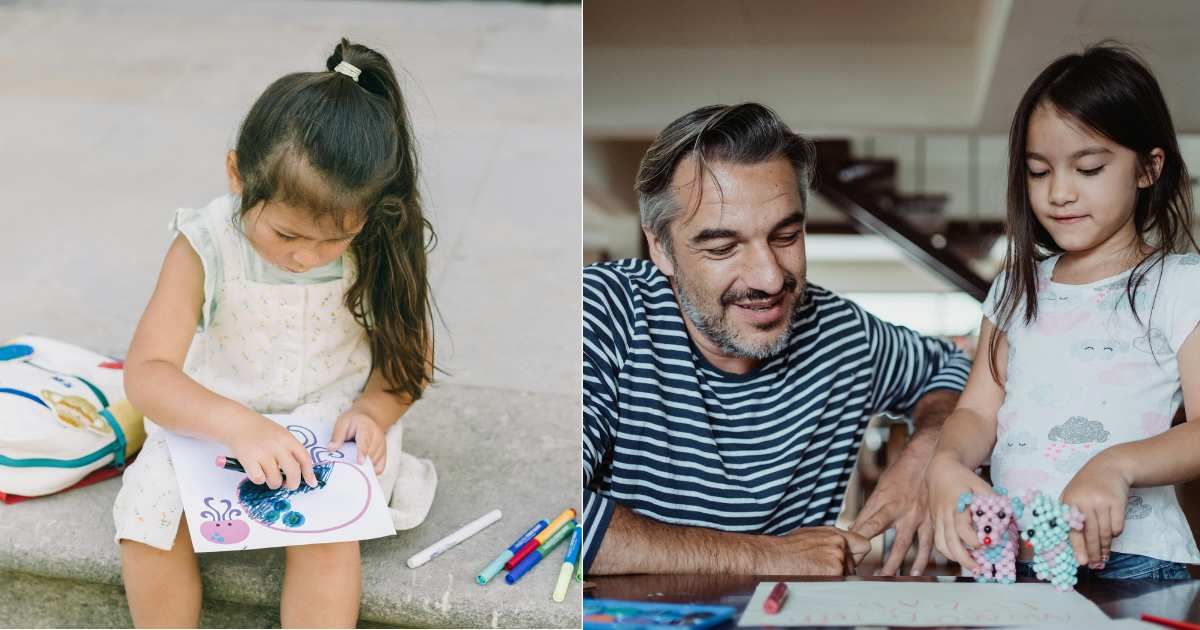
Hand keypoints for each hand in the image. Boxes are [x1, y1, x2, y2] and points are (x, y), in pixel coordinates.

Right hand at [224, 410, 316, 489]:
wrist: (237, 422)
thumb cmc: (261, 431)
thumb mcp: (280, 434)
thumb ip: (289, 449)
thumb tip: (300, 472)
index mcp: (287, 438)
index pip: (304, 458)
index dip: (309, 473)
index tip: (312, 483)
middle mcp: (277, 446)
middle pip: (293, 472)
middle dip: (293, 484)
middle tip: (288, 486)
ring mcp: (262, 453)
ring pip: (275, 480)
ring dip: (273, 483)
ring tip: (268, 475)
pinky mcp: (248, 460)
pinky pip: (259, 479)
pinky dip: (259, 479)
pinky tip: (256, 471)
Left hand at [328, 410, 385, 474]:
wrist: (368, 418)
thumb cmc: (353, 421)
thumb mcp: (342, 423)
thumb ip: (337, 436)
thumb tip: (331, 449)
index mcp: (365, 427)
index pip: (365, 441)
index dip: (362, 452)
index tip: (360, 462)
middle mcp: (377, 436)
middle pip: (370, 454)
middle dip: (359, 462)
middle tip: (346, 465)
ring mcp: (382, 445)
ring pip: (375, 462)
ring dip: (364, 466)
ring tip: (354, 462)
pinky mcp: (384, 453)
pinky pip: (380, 467)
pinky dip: (372, 470)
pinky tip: (363, 468)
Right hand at [757, 527, 870, 575]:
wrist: (772, 557)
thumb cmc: (785, 549)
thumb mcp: (810, 535)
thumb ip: (830, 540)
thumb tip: (842, 547)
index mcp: (834, 534)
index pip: (862, 545)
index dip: (856, 554)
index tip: (851, 559)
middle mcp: (839, 544)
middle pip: (853, 564)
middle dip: (841, 569)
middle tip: (820, 568)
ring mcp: (838, 558)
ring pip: (846, 575)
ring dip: (833, 577)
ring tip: (812, 572)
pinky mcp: (834, 572)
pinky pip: (839, 583)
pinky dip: (828, 584)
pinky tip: (813, 578)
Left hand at [851, 453, 932, 575]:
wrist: (928, 460)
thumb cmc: (900, 475)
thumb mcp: (880, 490)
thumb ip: (869, 511)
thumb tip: (854, 530)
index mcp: (884, 501)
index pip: (868, 524)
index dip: (858, 539)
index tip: (850, 554)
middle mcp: (900, 510)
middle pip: (886, 536)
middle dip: (880, 557)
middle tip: (872, 575)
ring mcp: (917, 516)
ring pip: (907, 544)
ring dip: (898, 563)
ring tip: (889, 578)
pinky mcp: (931, 520)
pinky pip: (928, 543)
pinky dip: (923, 558)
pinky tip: (918, 572)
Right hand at [926, 452, 993, 572]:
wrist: (940, 470)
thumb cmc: (962, 478)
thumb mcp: (980, 485)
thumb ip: (994, 501)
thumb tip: (1010, 517)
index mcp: (956, 505)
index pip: (962, 528)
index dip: (974, 540)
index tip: (987, 545)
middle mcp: (944, 515)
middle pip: (950, 542)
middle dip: (964, 559)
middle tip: (979, 569)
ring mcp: (937, 520)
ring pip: (941, 545)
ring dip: (955, 558)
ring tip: (970, 565)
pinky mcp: (934, 523)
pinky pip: (938, 541)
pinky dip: (948, 552)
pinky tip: (960, 556)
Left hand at [1061, 450, 1130, 568]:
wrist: (1109, 467)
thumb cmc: (1086, 486)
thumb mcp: (1071, 495)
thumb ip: (1069, 516)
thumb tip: (1070, 544)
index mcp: (1069, 501)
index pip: (1073, 529)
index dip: (1078, 547)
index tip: (1082, 562)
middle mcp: (1085, 502)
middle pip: (1091, 534)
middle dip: (1094, 553)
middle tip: (1096, 566)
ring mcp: (1102, 502)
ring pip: (1105, 532)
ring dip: (1106, 547)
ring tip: (1104, 557)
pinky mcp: (1118, 502)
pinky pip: (1118, 526)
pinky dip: (1115, 534)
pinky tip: (1112, 536)